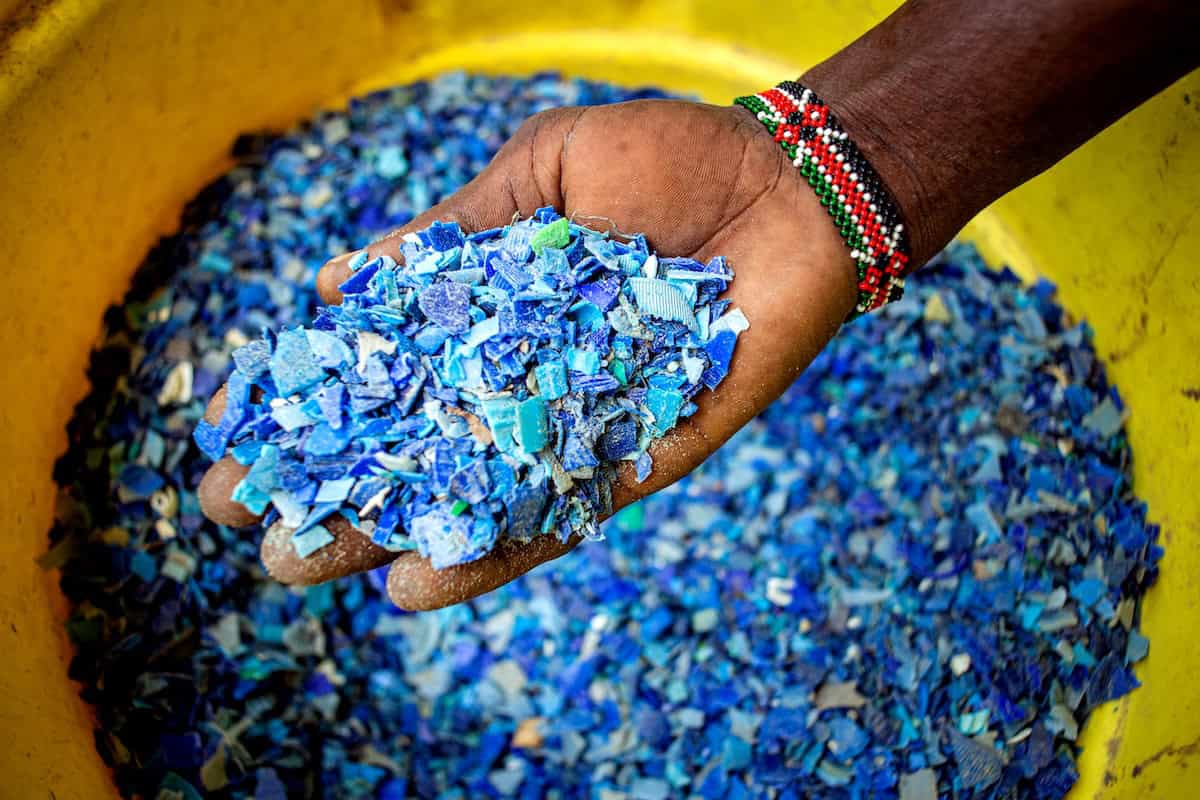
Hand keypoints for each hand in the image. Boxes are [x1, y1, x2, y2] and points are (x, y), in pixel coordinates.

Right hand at [197, 99, 856, 609]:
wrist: (785, 191)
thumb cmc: (666, 161)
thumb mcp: (540, 172)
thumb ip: (452, 232)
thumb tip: (340, 279)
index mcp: (488, 306)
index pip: (380, 362)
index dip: (305, 394)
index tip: (226, 425)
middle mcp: (520, 375)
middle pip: (408, 441)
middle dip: (325, 479)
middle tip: (242, 517)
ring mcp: (571, 422)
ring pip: (464, 495)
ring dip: (382, 534)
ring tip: (300, 567)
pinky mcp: (631, 457)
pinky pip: (555, 516)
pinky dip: (489, 553)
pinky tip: (417, 587)